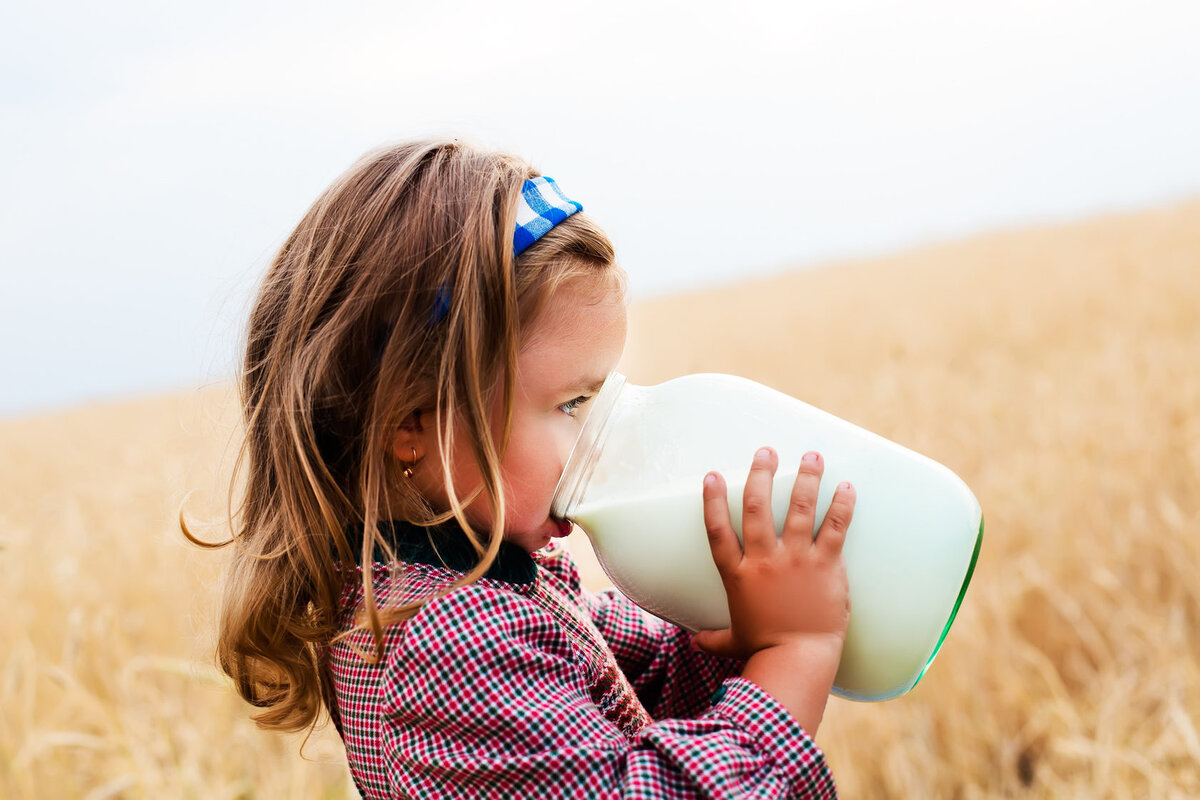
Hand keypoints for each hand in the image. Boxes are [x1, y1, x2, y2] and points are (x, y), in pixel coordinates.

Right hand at [691, 447, 855, 660]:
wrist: (798, 660)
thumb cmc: (765, 651)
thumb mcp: (733, 640)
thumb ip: (714, 636)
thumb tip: (695, 643)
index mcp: (738, 574)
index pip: (718, 530)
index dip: (714, 500)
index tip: (713, 475)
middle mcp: (764, 560)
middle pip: (758, 507)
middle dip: (762, 474)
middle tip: (767, 451)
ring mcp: (796, 560)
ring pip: (800, 508)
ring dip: (807, 477)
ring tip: (812, 455)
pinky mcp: (825, 565)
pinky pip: (835, 527)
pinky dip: (842, 505)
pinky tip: (847, 486)